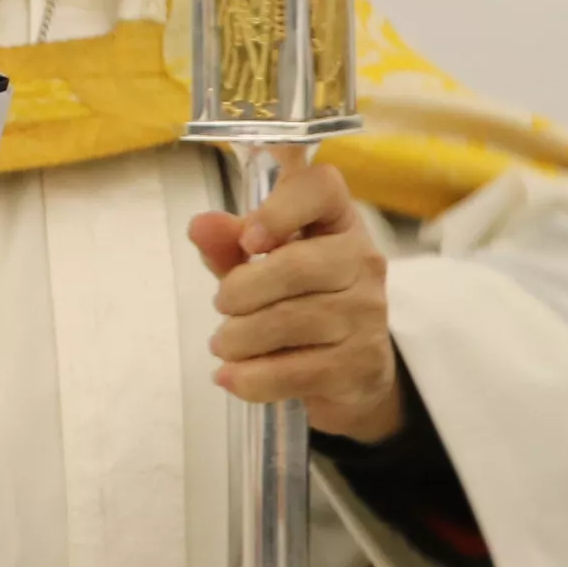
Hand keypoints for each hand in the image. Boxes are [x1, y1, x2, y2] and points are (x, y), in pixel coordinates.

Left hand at [189, 158, 403, 438]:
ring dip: (240, 338)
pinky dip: (253, 378)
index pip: (321, 188)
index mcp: (338, 221)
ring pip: (291, 322)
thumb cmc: (299, 300)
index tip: (247, 240)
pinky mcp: (361, 365)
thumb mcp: (261, 265)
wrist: (349, 370)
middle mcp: (363, 261)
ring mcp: (368, 314)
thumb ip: (228, 244)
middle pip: (296, 266)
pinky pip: (297, 372)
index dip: (279, 209)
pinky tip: (232, 377)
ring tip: (224, 344)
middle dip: (241, 291)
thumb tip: (200, 226)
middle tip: (222, 305)